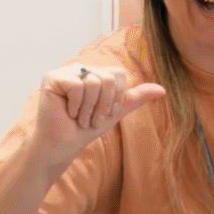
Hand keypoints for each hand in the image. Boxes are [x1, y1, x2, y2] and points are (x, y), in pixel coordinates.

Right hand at [29, 62, 164, 174]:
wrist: (63, 145)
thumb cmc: (85, 129)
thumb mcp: (115, 112)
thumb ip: (134, 98)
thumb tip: (162, 90)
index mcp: (95, 73)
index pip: (118, 75)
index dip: (115, 98)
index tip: (103, 114)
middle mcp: (80, 68)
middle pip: (108, 78)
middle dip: (103, 105)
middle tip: (90, 118)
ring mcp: (65, 71)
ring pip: (94, 82)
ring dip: (89, 108)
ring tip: (79, 117)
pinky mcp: (52, 78)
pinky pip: (77, 86)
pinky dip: (77, 105)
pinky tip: (68, 112)